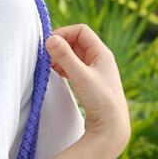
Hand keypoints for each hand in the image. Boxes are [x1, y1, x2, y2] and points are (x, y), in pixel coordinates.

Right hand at [45, 25, 130, 158]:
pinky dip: (64, 67)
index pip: (81, 31)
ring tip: (49, 66)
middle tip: (46, 56)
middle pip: (77, 42)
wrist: (112, 127)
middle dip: (60, 46)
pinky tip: (56, 74)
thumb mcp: (80, 76)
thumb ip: (65, 56)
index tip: (49, 44)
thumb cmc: (100, 100)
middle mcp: (100, 60)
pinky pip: (74, 68)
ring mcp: (95, 72)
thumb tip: (50, 38)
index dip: (64, 33)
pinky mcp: (90, 84)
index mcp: (102, 53)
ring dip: (61, 57)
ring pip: (74, 56)